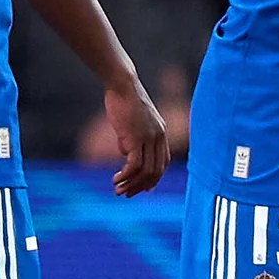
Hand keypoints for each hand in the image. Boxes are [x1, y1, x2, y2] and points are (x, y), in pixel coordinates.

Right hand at [104, 80, 169, 196]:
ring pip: (145, 171)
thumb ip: (132, 136)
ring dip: (131, 185)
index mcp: (161, 132)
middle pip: (156, 171)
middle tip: (127, 194)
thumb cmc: (124, 99)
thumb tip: (125, 152)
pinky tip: (116, 179)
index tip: (142, 188)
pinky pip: (134, 165)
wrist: (122, 84)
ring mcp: (149, 138)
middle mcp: (159, 137)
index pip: (163, 162)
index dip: (154, 178)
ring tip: (118, 190)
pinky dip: (126, 176)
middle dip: (142, 186)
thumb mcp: (133, 120)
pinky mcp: (136, 138)